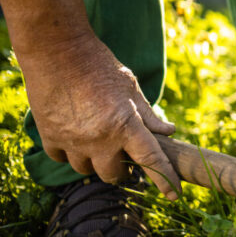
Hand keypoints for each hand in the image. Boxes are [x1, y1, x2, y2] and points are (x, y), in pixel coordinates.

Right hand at [21, 33, 180, 198]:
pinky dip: (71, 153)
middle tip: (126, 159)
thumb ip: (149, 115)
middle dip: (123, 170)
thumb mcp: (131, 88)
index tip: (174, 193)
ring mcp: (73, 140)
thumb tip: (169, 132)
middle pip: (115, 174)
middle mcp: (99, 138)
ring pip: (87, 170)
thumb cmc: (101, 66)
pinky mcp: (50, 136)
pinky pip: (63, 159)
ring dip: (96, 161)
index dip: (164, 179)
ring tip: (100, 142)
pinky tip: (77, 137)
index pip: (151, 160)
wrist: (59, 52)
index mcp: (126, 124)